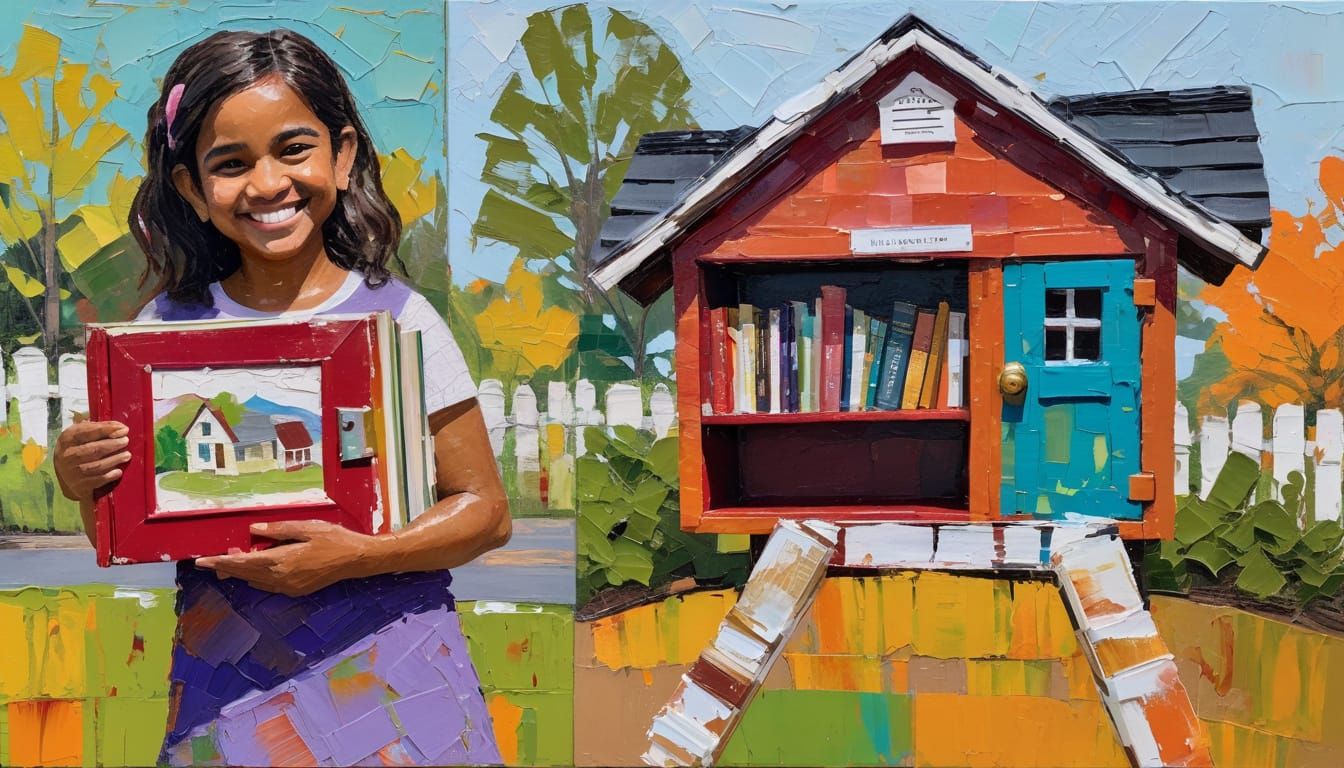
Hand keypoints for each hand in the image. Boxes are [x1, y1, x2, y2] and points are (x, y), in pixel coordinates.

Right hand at [54, 421, 130, 501]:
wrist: (65, 474)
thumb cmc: (78, 448)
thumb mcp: (82, 435)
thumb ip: (99, 428)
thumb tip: (120, 427)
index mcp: (67, 439)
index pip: (87, 431)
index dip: (107, 430)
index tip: (124, 429)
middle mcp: (67, 455)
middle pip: (94, 449)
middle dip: (114, 444)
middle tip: (126, 441)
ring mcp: (72, 472)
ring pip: (98, 465)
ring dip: (115, 459)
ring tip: (127, 455)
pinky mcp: (79, 486)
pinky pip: (98, 480)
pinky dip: (110, 475)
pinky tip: (119, 471)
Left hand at [195, 520, 376, 595]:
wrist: (356, 560)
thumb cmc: (334, 539)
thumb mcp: (306, 528)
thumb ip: (278, 530)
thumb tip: (253, 530)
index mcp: (280, 561)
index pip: (242, 562)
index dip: (220, 562)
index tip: (202, 561)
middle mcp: (280, 578)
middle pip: (244, 574)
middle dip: (226, 567)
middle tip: (211, 561)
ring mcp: (288, 587)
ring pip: (255, 582)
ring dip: (241, 573)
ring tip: (230, 563)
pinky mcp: (296, 590)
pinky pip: (267, 586)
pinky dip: (255, 578)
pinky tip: (255, 570)